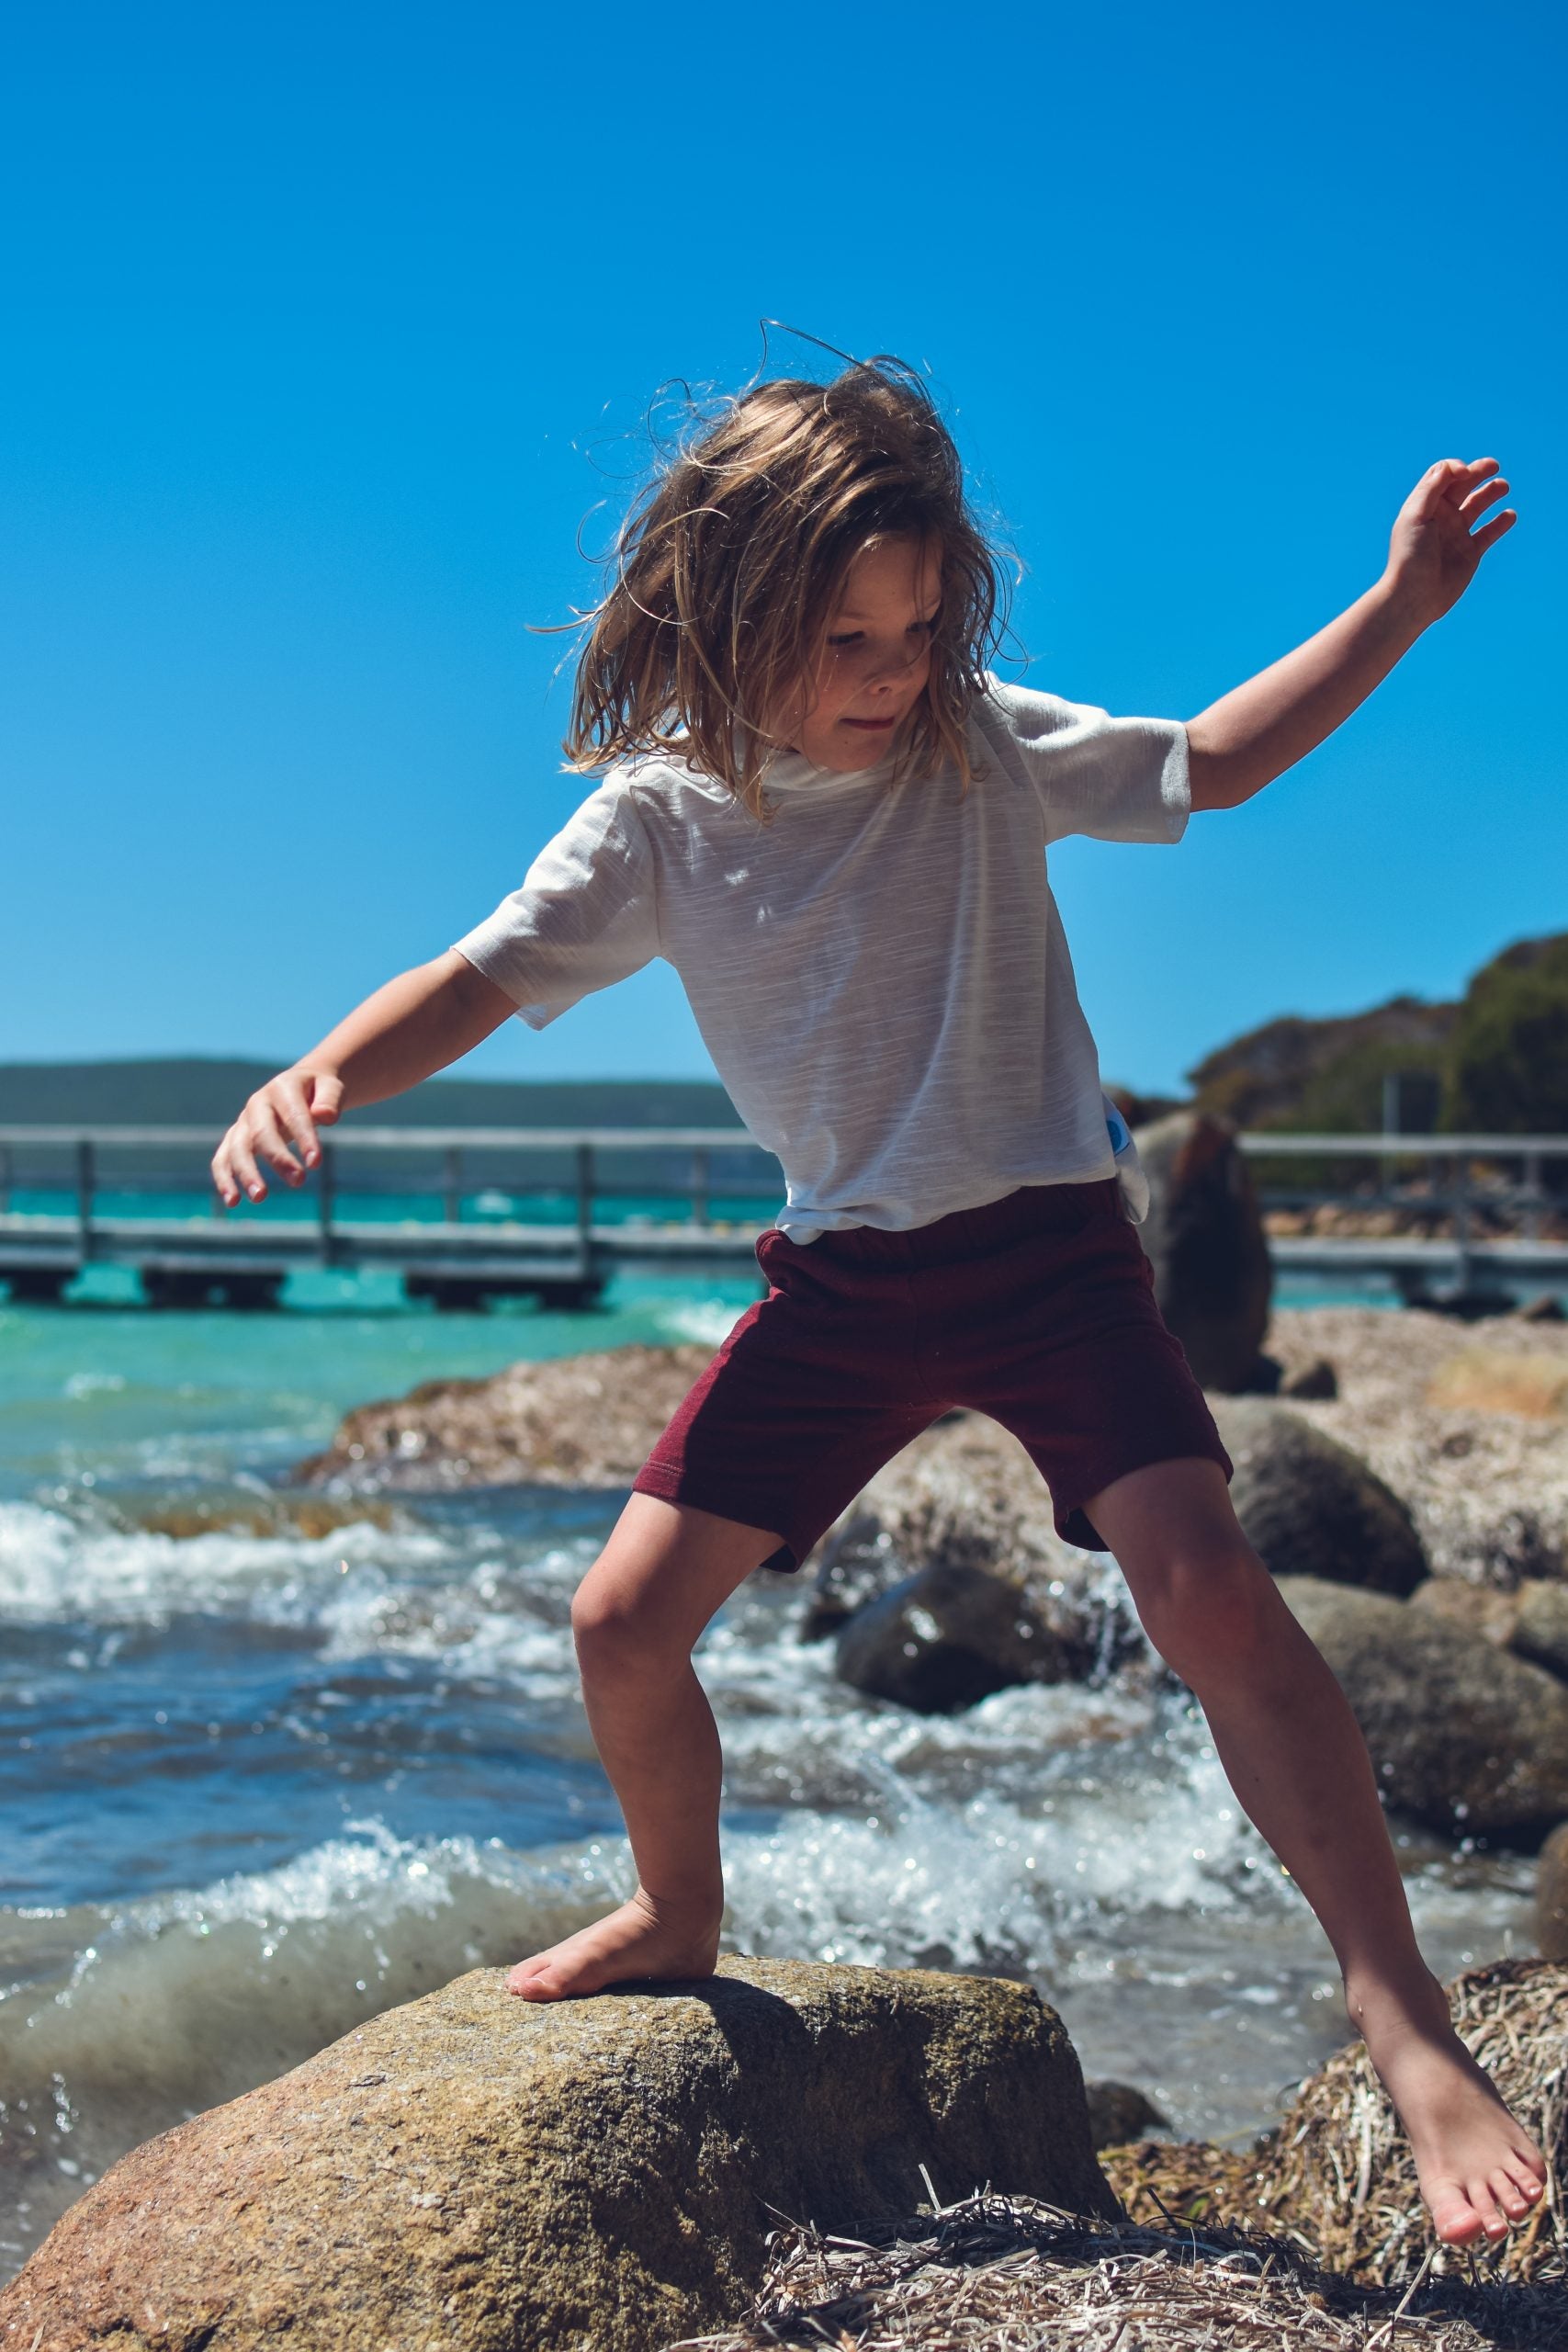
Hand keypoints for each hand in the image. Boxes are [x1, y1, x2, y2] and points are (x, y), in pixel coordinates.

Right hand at [211, 1066, 343, 1205]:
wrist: (302, 1085)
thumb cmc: (320, 1089)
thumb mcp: (331, 1086)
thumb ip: (330, 1100)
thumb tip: (325, 1116)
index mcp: (282, 1088)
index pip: (293, 1115)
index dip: (304, 1139)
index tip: (316, 1164)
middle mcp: (257, 1103)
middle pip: (261, 1133)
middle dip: (278, 1159)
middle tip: (299, 1181)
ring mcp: (244, 1121)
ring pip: (237, 1148)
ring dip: (246, 1173)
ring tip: (260, 1198)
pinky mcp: (236, 1138)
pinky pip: (223, 1158)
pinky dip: (224, 1178)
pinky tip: (233, 1202)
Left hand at [1383, 457, 1515, 627]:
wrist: (1414, 596)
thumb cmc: (1410, 556)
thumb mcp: (1415, 516)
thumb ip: (1433, 488)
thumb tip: (1454, 467)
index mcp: (1426, 505)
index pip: (1443, 474)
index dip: (1456, 468)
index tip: (1464, 475)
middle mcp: (1442, 516)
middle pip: (1463, 484)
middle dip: (1479, 471)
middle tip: (1494, 466)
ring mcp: (1457, 533)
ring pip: (1479, 505)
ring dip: (1491, 492)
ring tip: (1503, 487)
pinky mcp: (1470, 552)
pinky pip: (1489, 532)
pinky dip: (1501, 522)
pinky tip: (1509, 515)